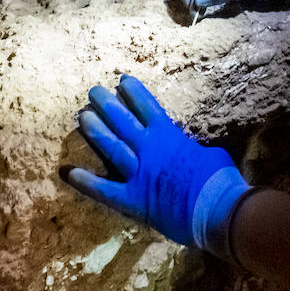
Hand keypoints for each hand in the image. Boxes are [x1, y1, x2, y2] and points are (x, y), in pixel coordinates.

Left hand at [63, 75, 251, 261]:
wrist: (217, 210)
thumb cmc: (220, 181)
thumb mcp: (212, 155)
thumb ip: (194, 149)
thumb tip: (195, 151)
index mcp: (169, 136)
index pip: (147, 107)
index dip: (134, 92)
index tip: (122, 80)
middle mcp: (149, 150)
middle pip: (122, 121)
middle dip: (106, 104)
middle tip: (93, 91)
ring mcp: (137, 174)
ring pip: (110, 147)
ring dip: (95, 131)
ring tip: (81, 116)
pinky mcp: (132, 200)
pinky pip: (104, 190)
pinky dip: (85, 182)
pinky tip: (68, 173)